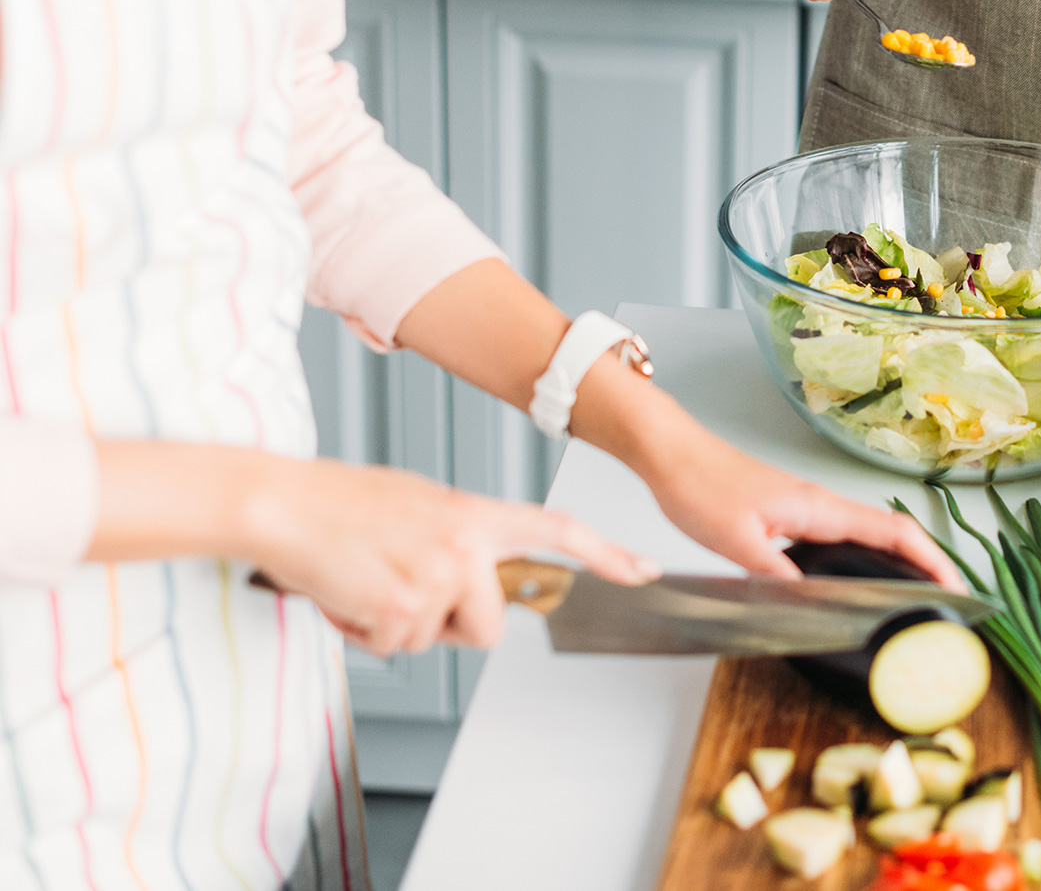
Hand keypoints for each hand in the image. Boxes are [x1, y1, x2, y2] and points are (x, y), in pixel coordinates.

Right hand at [249, 457, 657, 655]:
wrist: (286, 503)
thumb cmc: (344, 504)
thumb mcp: (421, 505)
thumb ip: (462, 538)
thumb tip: (476, 580)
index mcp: (474, 512)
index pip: (556, 529)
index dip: (604, 552)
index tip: (644, 569)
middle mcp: (465, 542)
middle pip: (490, 626)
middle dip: (450, 626)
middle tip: (404, 588)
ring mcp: (436, 575)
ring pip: (436, 641)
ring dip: (400, 625)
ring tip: (370, 577)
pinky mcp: (400, 606)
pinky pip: (394, 646)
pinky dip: (365, 631)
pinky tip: (349, 591)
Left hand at [638, 417, 964, 590]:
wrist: (672, 453)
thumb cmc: (700, 486)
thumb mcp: (736, 541)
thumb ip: (776, 577)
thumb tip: (812, 608)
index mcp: (819, 508)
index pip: (894, 533)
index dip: (933, 561)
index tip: (958, 590)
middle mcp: (821, 505)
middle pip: (891, 534)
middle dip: (927, 567)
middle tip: (946, 608)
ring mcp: (807, 507)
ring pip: (868, 536)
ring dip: (898, 563)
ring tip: (914, 602)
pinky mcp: (790, 512)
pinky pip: (842, 537)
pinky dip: (865, 559)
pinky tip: (854, 583)